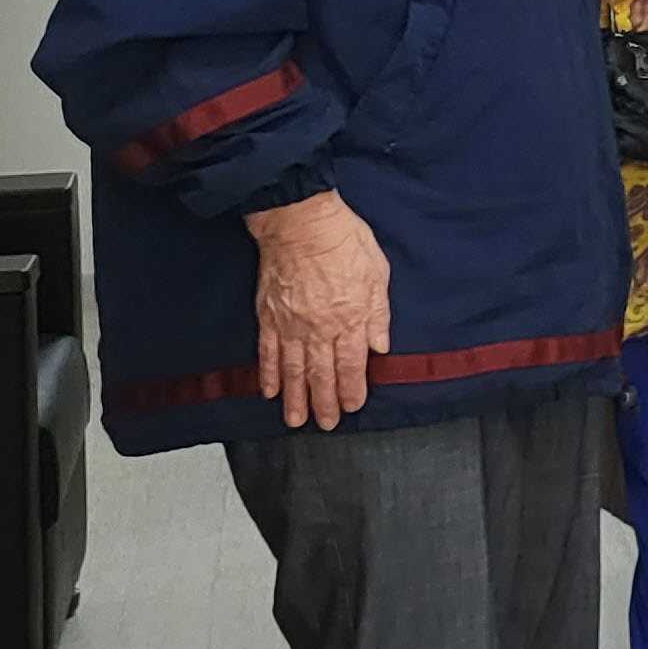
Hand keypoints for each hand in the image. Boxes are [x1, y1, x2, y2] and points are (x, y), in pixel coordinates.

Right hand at [245, 191, 389, 429]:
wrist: (299, 222)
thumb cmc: (344, 242)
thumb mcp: (378, 274)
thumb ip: (378, 314)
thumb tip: (380, 346)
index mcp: (350, 320)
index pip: (352, 366)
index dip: (352, 390)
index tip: (352, 407)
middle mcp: (319, 329)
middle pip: (321, 374)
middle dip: (324, 403)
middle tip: (325, 425)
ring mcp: (290, 325)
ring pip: (293, 371)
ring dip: (295, 398)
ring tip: (295, 420)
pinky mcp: (268, 316)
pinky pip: (267, 352)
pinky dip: (268, 374)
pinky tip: (269, 391)